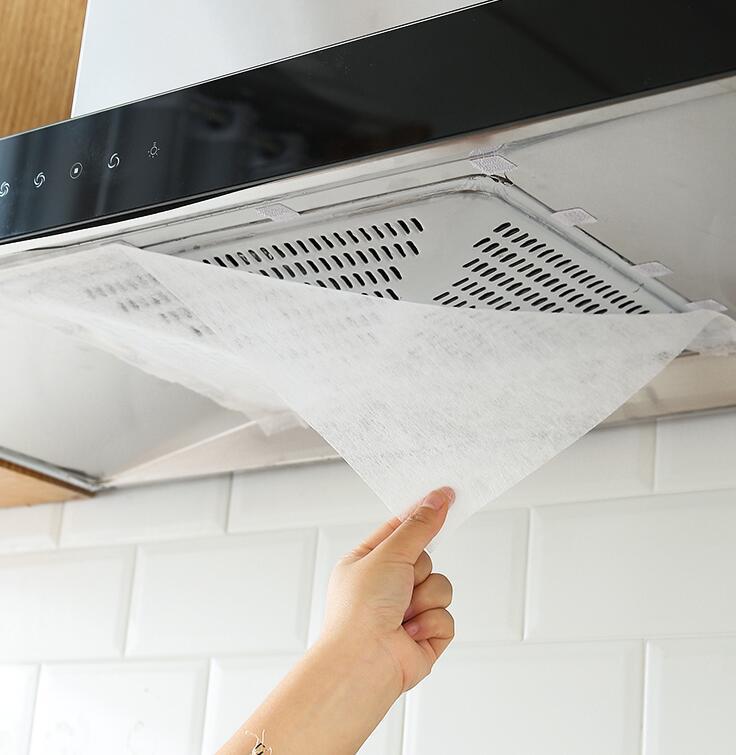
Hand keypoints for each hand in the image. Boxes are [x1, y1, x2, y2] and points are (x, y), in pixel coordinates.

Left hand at [319, 486, 455, 692]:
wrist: (363, 664)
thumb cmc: (359, 611)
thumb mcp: (389, 554)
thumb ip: (419, 526)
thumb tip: (438, 499)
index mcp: (367, 562)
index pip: (401, 529)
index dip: (422, 515)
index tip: (446, 495)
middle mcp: (386, 586)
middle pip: (426, 559)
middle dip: (420, 570)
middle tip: (402, 582)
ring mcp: (406, 612)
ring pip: (441, 587)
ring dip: (426, 599)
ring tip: (403, 614)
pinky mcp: (425, 636)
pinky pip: (447, 617)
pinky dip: (431, 624)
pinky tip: (410, 634)